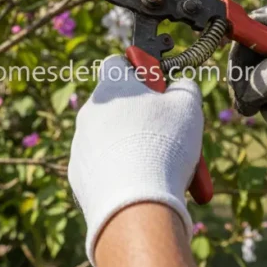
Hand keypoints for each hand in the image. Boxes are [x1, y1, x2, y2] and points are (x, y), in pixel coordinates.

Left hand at [69, 55, 202, 265]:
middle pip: (117, 105)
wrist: (135, 203)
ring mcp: (81, 144)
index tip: (157, 87)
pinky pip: (103, 166)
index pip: (118, 63)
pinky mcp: (78, 175)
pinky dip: (121, 172)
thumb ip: (184, 87)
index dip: (140, 70)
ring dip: (133, 145)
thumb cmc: (163, 145)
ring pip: (110, 138)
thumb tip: (180, 86)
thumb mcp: (188, 106)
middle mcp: (90, 111)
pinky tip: (142, 184)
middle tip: (167, 134)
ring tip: (160, 166)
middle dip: (141, 116)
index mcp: (112, 88)